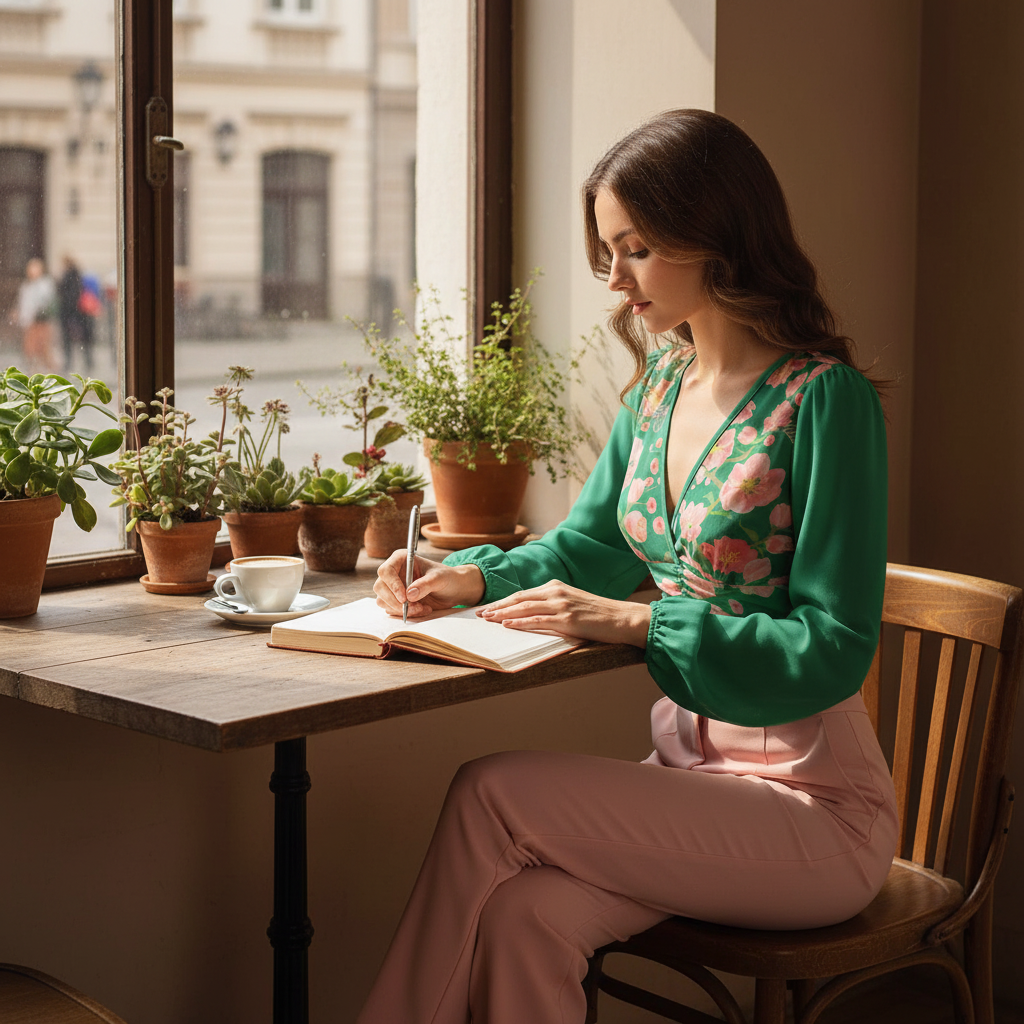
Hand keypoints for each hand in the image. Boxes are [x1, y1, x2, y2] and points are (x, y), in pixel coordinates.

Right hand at [374, 551, 485, 617]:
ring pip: (383, 601)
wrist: (453, 590)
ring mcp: (392, 587)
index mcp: (401, 559)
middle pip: (380, 587)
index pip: (386, 571)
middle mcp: (394, 572)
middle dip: (396, 602)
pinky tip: (422, 609)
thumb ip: (425, 584)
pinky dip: (405, 614)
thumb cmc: (447, 578)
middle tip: (416, 607)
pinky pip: (391, 610)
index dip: (392, 585)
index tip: (404, 598)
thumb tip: (409, 594)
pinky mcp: (395, 600)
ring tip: (422, 608)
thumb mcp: (440, 578)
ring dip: (401, 609)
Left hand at [477, 581, 650, 646]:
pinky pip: (538, 621)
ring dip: (502, 614)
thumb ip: (553, 604)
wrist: (623, 618)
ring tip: (487, 619)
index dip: (503, 601)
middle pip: (519, 598)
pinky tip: (507, 626)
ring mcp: (561, 605)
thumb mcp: (573, 602)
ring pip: (524, 608)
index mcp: (556, 587)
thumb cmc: (599, 614)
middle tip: (479, 613)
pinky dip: (520, 623)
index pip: (523, 593)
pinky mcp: (567, 620)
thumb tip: (530, 613)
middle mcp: (556, 592)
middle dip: (497, 606)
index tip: (487, 606)